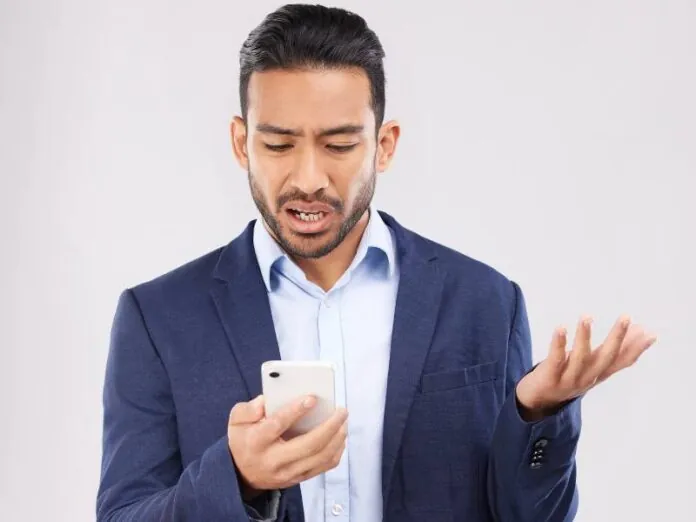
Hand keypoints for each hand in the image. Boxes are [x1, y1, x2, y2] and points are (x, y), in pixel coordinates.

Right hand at [228, 395, 347, 498]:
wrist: (241, 473)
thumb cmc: (244, 439)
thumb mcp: (237, 420)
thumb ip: (249, 408)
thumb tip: (268, 401)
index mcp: (256, 441)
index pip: (277, 425)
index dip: (295, 411)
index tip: (312, 398)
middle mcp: (273, 460)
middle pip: (308, 445)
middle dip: (329, 426)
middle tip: (342, 410)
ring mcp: (287, 473)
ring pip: (320, 458)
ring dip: (337, 438)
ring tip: (343, 421)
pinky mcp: (297, 479)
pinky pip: (323, 467)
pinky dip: (336, 451)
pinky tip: (340, 436)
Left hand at [515, 315, 656, 419]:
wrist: (536, 401)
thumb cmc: (567, 376)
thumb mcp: (591, 366)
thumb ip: (609, 350)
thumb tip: (635, 331)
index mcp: (598, 375)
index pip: (621, 362)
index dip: (636, 349)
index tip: (650, 333)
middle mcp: (587, 379)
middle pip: (605, 358)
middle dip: (617, 338)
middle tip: (626, 317)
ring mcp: (568, 380)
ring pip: (580, 358)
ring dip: (584, 336)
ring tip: (587, 317)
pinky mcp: (549, 377)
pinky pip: (556, 359)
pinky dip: (559, 344)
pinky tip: (561, 328)